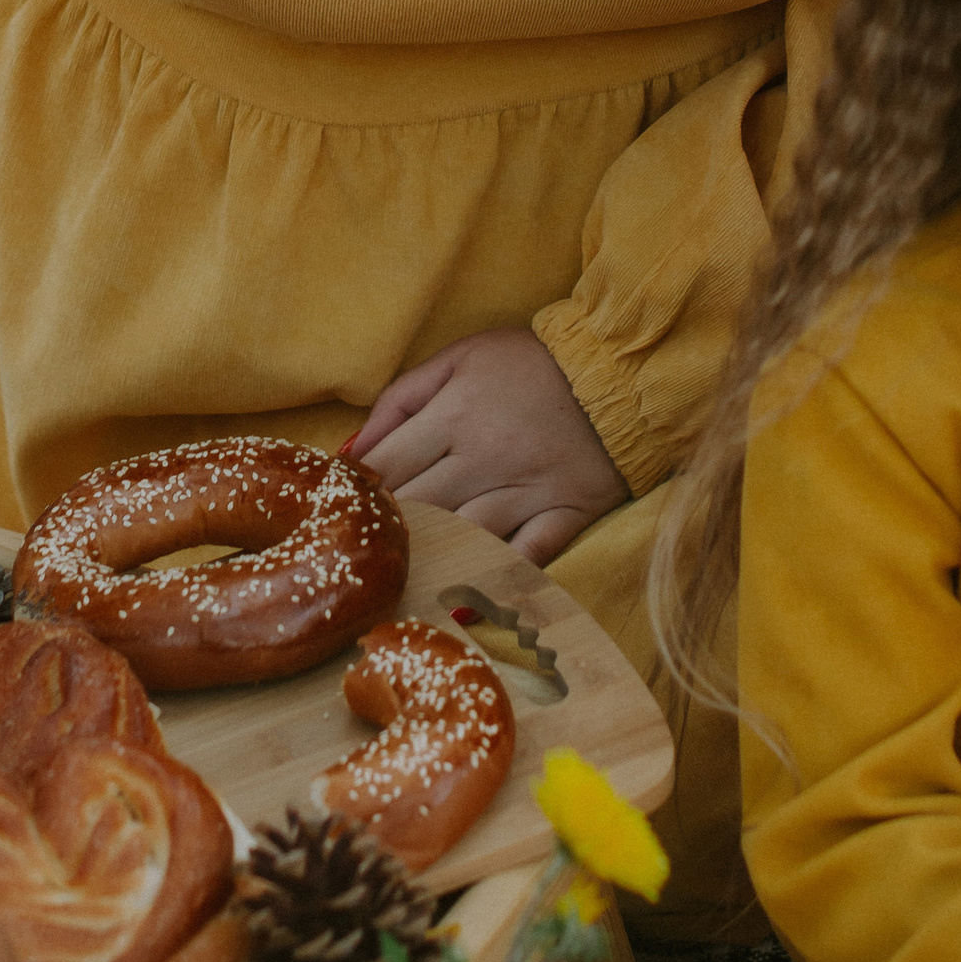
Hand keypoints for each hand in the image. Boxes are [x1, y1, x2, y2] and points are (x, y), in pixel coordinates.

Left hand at [345, 328, 628, 567]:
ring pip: (463, 535)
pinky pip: (526, 557)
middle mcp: (486, 457)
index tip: (342, 513)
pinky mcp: (564, 513)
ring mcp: (527, 490)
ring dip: (429, 557)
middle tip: (362, 552)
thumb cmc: (529, 361)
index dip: (359, 492)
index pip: (388, 466)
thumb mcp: (460, 357)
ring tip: (399, 578)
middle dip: (385, 529)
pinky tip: (463, 603)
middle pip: (419, 505)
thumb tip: (354, 451)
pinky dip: (495, 581)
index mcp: (456, 414)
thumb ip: (402, 399)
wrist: (618, 370)